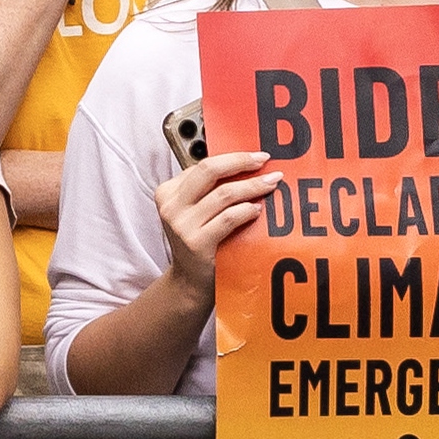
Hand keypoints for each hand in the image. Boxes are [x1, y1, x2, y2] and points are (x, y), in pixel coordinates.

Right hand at [149, 143, 270, 294]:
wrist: (190, 281)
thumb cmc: (199, 242)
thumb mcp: (194, 212)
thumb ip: (209, 190)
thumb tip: (246, 164)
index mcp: (168, 192)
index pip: (202, 166)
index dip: (232, 158)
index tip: (256, 157)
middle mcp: (171, 206)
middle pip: (209, 170)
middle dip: (241, 161)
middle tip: (264, 160)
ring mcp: (182, 225)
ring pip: (224, 194)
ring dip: (253, 186)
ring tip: (271, 184)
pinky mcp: (197, 242)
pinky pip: (228, 218)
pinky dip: (247, 210)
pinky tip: (258, 209)